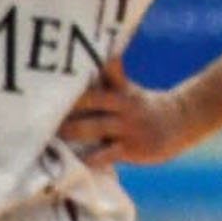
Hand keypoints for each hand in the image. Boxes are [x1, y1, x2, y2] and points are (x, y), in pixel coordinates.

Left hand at [57, 58, 202, 169]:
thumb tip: (101, 56)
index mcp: (121, 92)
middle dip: (65, 107)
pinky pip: (104, 156)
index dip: (76, 82)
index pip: (98, 80)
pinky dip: (86, 160)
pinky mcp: (131, 149)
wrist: (183, 121)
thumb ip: (112, 77)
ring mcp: (127, 127)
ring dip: (70, 131)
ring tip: (45, 137)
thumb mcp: (130, 91)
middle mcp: (123, 106)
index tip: (49, 83)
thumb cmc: (146, 107)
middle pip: (90, 101)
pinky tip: (69, 164)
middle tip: (38, 112)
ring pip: (92, 128)